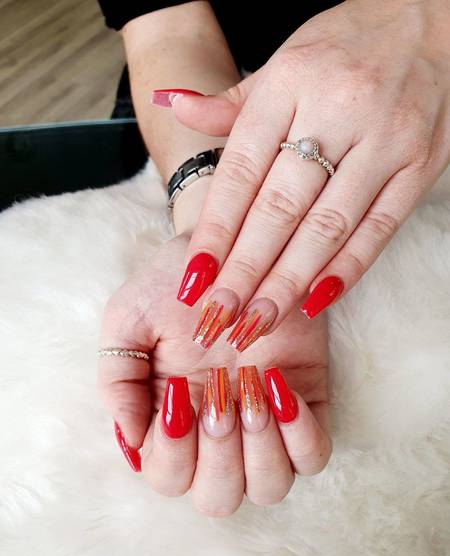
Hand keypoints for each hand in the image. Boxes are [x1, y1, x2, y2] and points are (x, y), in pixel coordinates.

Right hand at [97, 235, 330, 515]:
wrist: (231, 242)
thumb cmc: (176, 283)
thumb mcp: (129, 319)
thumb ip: (118, 379)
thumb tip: (133, 440)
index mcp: (171, 421)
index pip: (168, 477)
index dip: (172, 451)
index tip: (182, 391)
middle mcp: (218, 433)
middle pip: (218, 498)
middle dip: (217, 454)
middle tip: (218, 388)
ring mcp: (265, 423)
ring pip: (269, 486)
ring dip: (258, 449)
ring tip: (251, 385)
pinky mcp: (307, 404)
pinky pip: (315, 456)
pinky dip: (301, 436)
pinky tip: (280, 387)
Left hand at [167, 0, 449, 351]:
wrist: (431, 18)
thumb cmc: (343, 46)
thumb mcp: (281, 62)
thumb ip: (230, 101)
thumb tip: (173, 106)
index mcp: (290, 82)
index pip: (241, 171)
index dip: (215, 230)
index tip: (193, 278)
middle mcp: (337, 111)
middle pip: (279, 208)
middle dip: (245, 271)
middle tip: (218, 317)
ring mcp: (384, 140)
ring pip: (327, 226)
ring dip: (287, 281)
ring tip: (256, 322)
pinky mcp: (420, 166)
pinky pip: (380, 227)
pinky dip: (347, 267)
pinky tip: (314, 300)